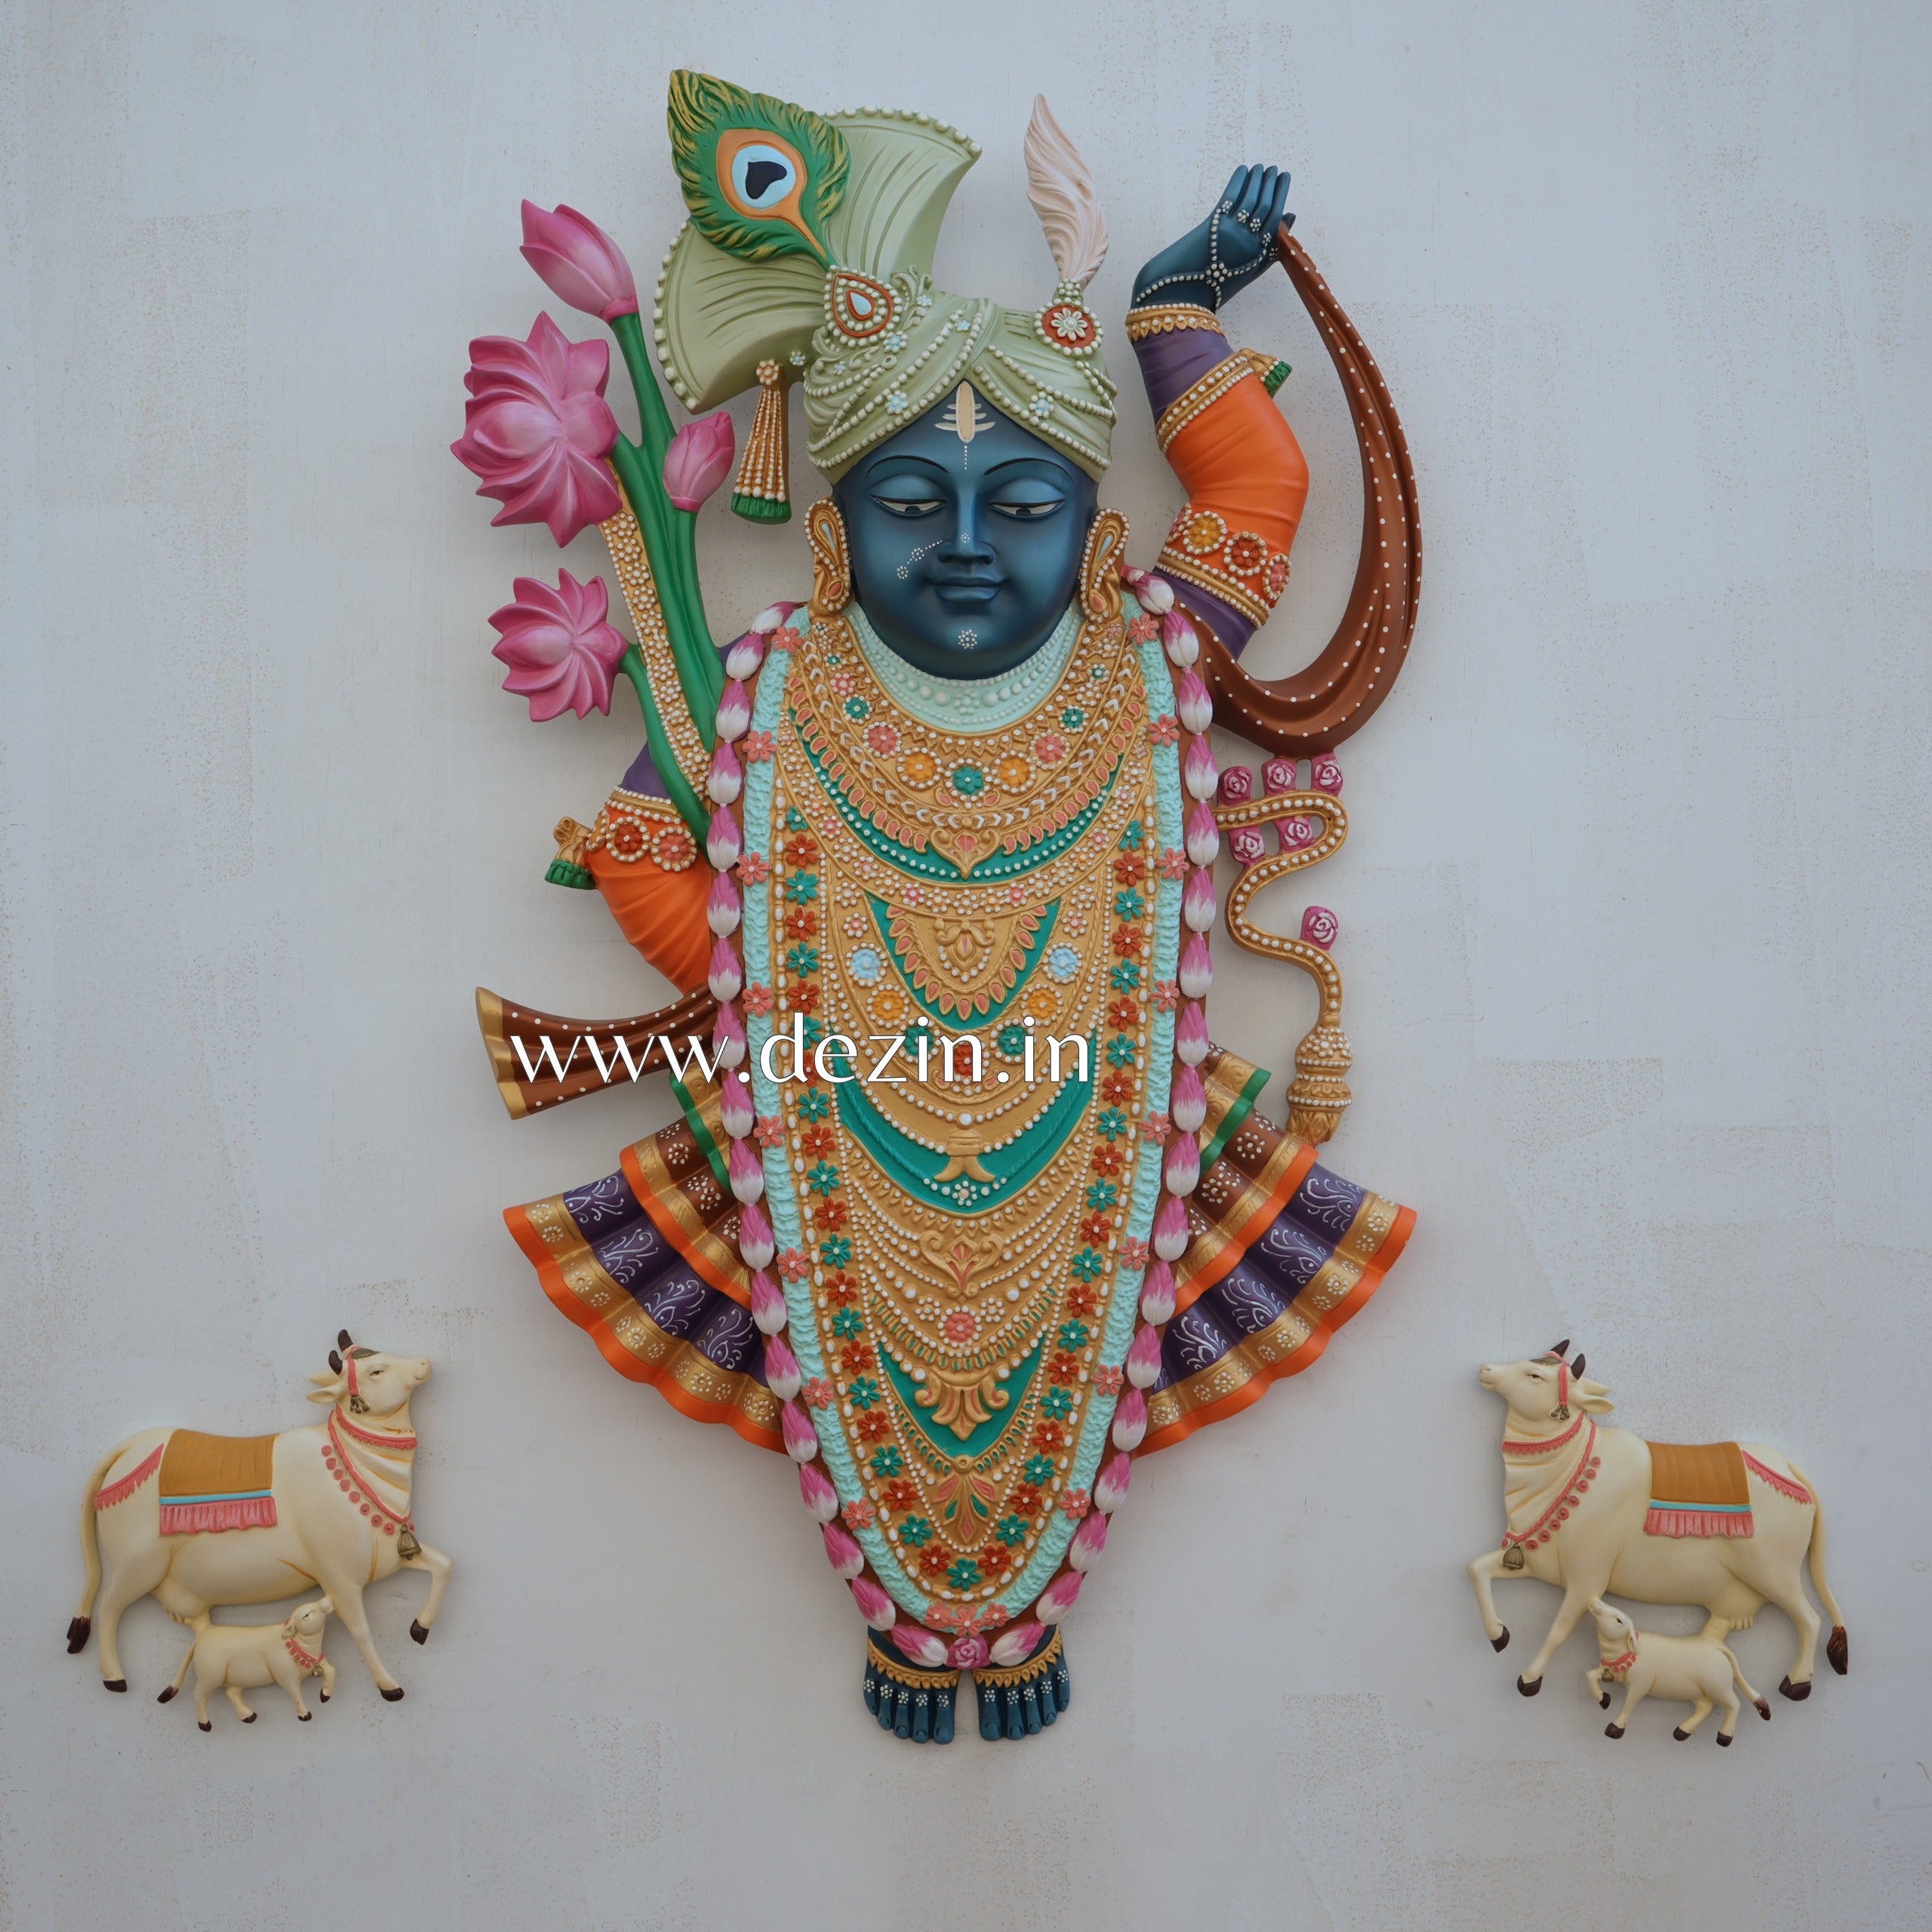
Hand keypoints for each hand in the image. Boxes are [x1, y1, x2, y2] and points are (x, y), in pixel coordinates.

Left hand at [1131, 164, 1292, 313]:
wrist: (1182, 293)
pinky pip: (1231, 197)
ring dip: (1256, 179)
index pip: (1277, 218)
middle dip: (1271, 183)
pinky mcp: (1214, 226)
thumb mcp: (1251, 269)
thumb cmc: (1216, 282)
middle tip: (1272, 168)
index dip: (1282, 194)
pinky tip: (1242, 170)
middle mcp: (1250, 243)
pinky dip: (1239, 181)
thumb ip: (1272, 246)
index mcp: (1260, 255)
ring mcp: (1233, 234)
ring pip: (1250, 199)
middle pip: (1265, 205)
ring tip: (1258, 167)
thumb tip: (1290, 215)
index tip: (1284, 177)